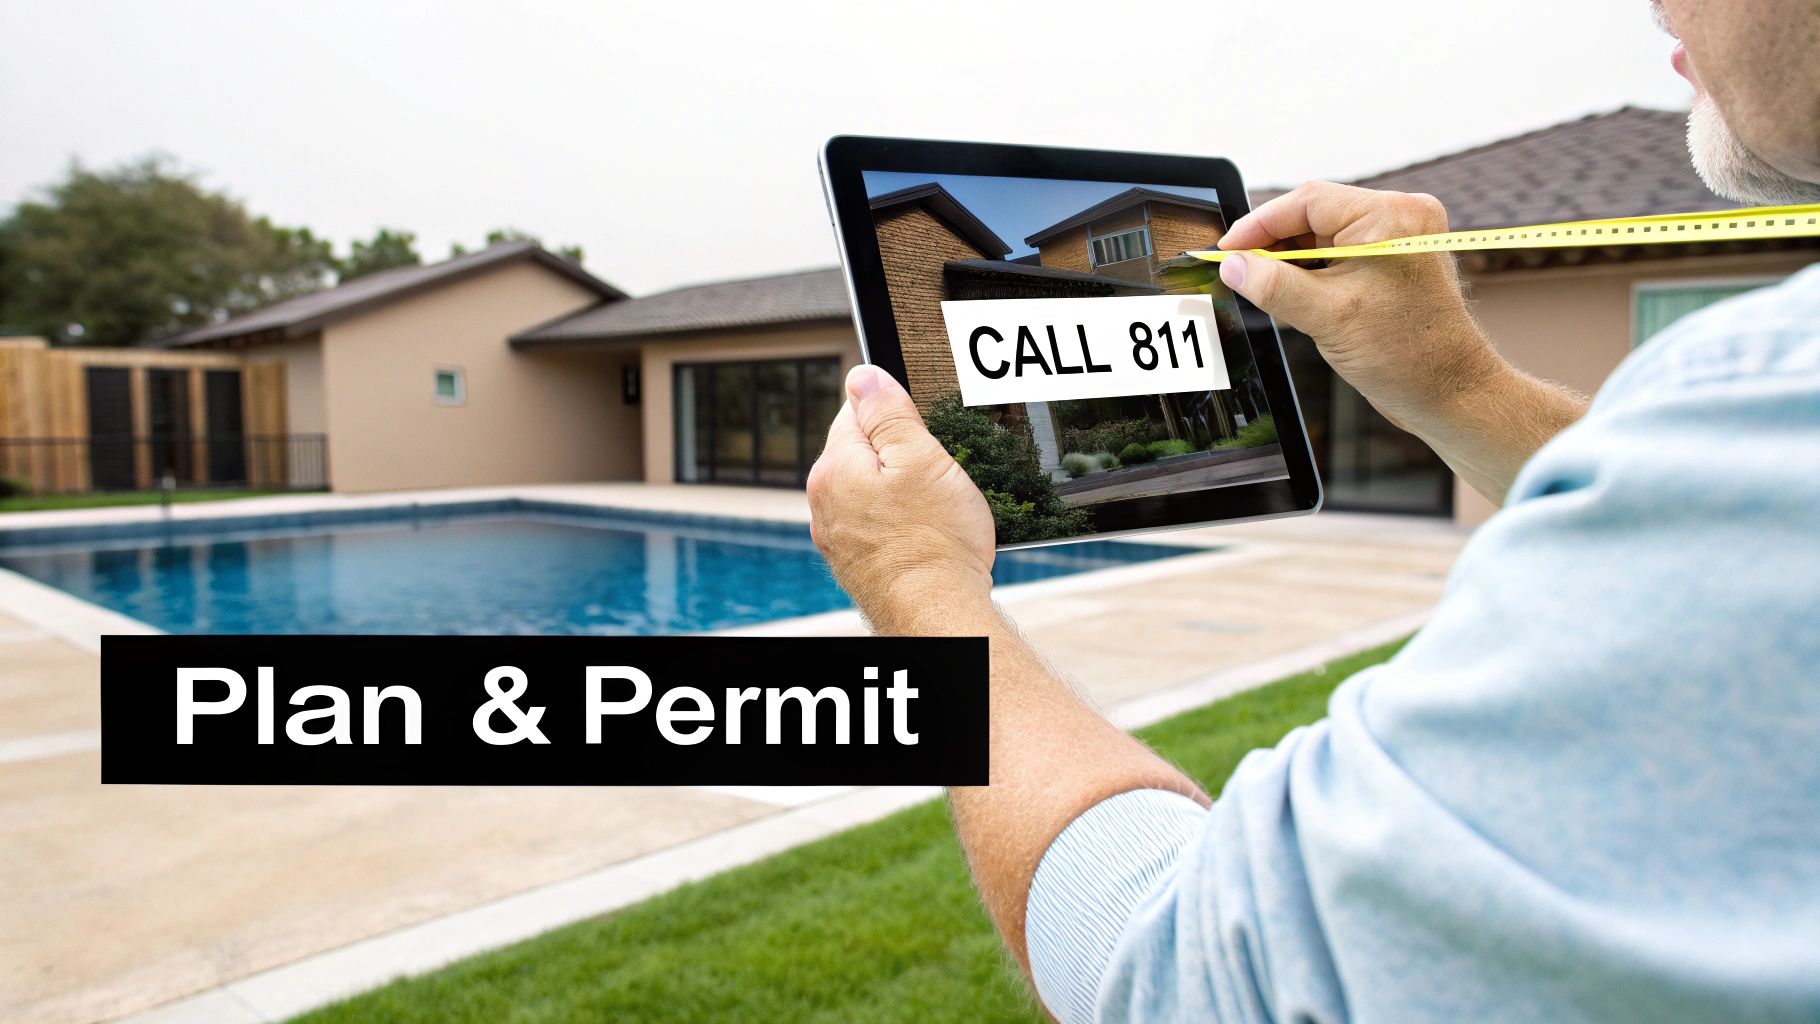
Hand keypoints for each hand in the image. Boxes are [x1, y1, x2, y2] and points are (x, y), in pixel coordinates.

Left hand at [807, 365, 995, 630]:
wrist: (937, 616)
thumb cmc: (936, 542)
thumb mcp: (922, 458)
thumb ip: (889, 412)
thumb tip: (863, 376)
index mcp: (835, 466)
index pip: (856, 409)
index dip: (896, 413)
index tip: (924, 433)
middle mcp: (825, 501)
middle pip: (863, 451)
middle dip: (900, 454)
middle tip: (936, 476)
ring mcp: (837, 536)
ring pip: (871, 489)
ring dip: (900, 491)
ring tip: (934, 512)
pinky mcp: (855, 562)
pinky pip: (877, 524)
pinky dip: (900, 524)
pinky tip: (926, 537)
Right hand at [1217, 181, 1501, 430]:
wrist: (1450, 392)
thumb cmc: (1407, 356)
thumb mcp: (1327, 318)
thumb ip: (1273, 286)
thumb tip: (1233, 265)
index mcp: (1390, 218)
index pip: (1308, 202)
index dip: (1260, 225)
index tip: (1227, 248)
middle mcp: (1401, 217)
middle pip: (1315, 215)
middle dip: (1274, 243)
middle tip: (1238, 269)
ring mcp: (1400, 238)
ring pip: (1326, 235)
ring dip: (1292, 259)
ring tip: (1263, 285)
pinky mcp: (1396, 260)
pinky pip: (1342, 252)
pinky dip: (1313, 269)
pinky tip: (1293, 291)